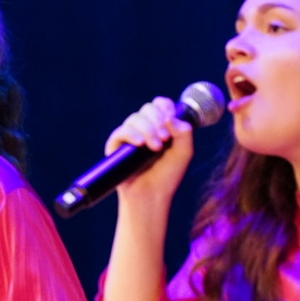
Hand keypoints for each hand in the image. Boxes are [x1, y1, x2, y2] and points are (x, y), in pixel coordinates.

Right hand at [105, 96, 194, 214]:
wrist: (152, 196)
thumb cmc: (167, 175)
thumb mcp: (184, 152)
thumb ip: (184, 132)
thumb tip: (169, 117)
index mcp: (160, 126)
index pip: (160, 105)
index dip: (165, 107)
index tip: (171, 117)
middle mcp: (144, 128)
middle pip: (147, 108)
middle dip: (157, 120)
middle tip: (165, 139)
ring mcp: (129, 137)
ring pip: (134, 118)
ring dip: (147, 130)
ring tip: (156, 148)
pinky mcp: (116, 147)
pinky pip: (120, 132)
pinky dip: (131, 134)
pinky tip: (140, 144)